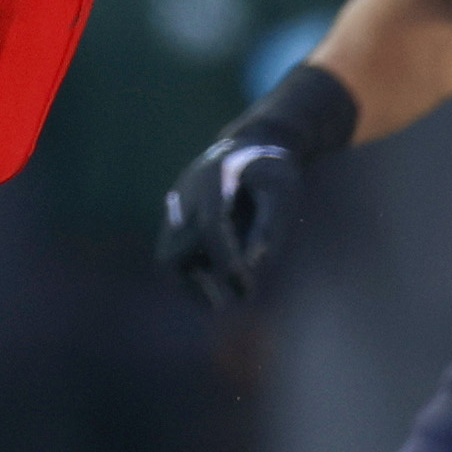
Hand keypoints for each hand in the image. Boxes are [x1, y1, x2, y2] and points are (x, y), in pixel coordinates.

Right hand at [157, 135, 301, 307]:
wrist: (252, 143)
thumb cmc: (272, 170)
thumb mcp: (282, 191)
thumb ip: (268, 226)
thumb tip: (254, 265)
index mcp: (215, 180)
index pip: (211, 228)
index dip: (227, 263)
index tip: (246, 291)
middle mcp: (187, 194)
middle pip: (174, 251)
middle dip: (195, 286)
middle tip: (223, 307)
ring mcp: (177, 206)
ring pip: (168, 257)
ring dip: (189, 285)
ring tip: (217, 304)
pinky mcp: (176, 218)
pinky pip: (175, 254)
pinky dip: (191, 275)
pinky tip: (215, 287)